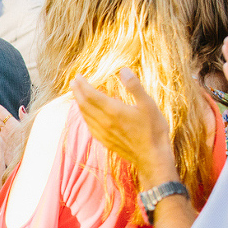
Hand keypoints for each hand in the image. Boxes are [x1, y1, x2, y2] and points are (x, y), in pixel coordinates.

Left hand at [72, 69, 175, 186]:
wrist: (152, 157)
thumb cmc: (153, 129)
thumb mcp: (148, 104)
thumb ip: (134, 86)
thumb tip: (123, 70)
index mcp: (113, 110)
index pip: (91, 94)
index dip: (82, 84)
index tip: (78, 76)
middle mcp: (103, 121)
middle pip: (84, 104)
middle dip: (77, 91)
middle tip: (74, 82)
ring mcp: (102, 132)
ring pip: (85, 115)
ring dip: (79, 103)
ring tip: (77, 94)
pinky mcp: (104, 140)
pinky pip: (89, 125)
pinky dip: (85, 115)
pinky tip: (86, 114)